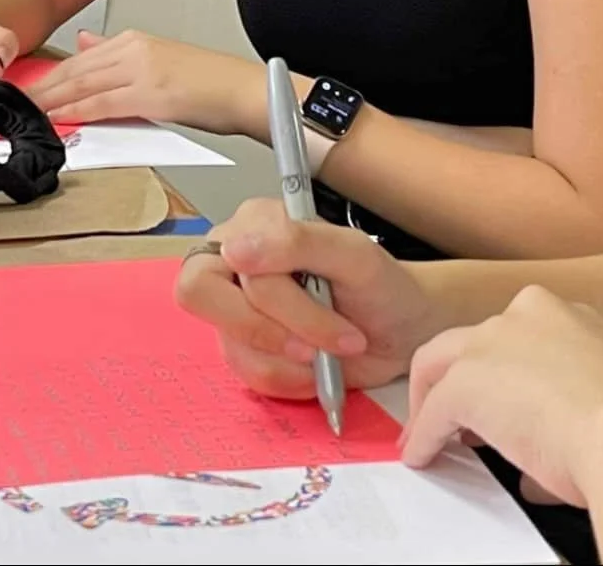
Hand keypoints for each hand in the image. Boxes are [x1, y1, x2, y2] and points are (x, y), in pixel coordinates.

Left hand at [28, 29, 253, 133]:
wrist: (246, 91)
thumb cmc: (210, 84)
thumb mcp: (159, 59)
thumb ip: (118, 55)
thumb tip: (86, 44)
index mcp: (135, 40)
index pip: (79, 60)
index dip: (49, 76)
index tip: (26, 89)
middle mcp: (134, 49)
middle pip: (74, 71)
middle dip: (41, 88)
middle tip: (12, 103)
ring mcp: (141, 70)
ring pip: (82, 85)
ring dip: (50, 101)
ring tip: (24, 113)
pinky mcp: (151, 93)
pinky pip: (103, 103)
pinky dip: (76, 111)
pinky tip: (58, 119)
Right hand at [175, 198, 437, 398]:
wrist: (401, 332)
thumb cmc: (380, 285)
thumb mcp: (353, 255)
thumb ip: (298, 242)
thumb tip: (234, 250)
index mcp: (255, 223)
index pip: (229, 255)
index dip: (269, 292)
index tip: (324, 302)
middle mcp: (232, 260)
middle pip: (201, 294)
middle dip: (267, 329)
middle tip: (317, 347)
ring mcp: (234, 308)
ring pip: (230, 342)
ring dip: (290, 359)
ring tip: (332, 353)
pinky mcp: (243, 348)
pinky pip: (246, 373)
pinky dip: (289, 379)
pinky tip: (318, 369)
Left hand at [401, 286, 602, 505]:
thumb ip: (565, 419)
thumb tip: (539, 472)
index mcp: (567, 317)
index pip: (516, 338)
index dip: (502, 372)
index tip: (499, 400)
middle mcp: (526, 316)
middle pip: (470, 342)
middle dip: (456, 377)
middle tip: (454, 416)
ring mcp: (492, 343)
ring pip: (441, 365)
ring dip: (433, 402)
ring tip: (432, 436)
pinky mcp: (466, 382)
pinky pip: (434, 411)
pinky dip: (425, 435)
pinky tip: (425, 455)